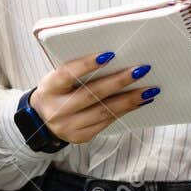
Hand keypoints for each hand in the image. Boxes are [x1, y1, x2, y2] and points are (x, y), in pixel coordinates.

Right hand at [29, 53, 156, 143]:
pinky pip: (106, 123)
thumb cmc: (57, 91)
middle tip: (141, 70)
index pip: (67, 74)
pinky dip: (125, 111)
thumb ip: (77, 71)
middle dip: (119, 82)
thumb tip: (114, 58)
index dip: (87, 64)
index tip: (110, 54)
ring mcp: (68, 126)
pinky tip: (140, 102)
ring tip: (149, 89)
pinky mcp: (81, 137)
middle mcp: (57, 109)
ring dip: (129, 100)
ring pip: (103, 112)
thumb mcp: (58, 78)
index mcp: (49, 88)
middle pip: (91, 95)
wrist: (40, 120)